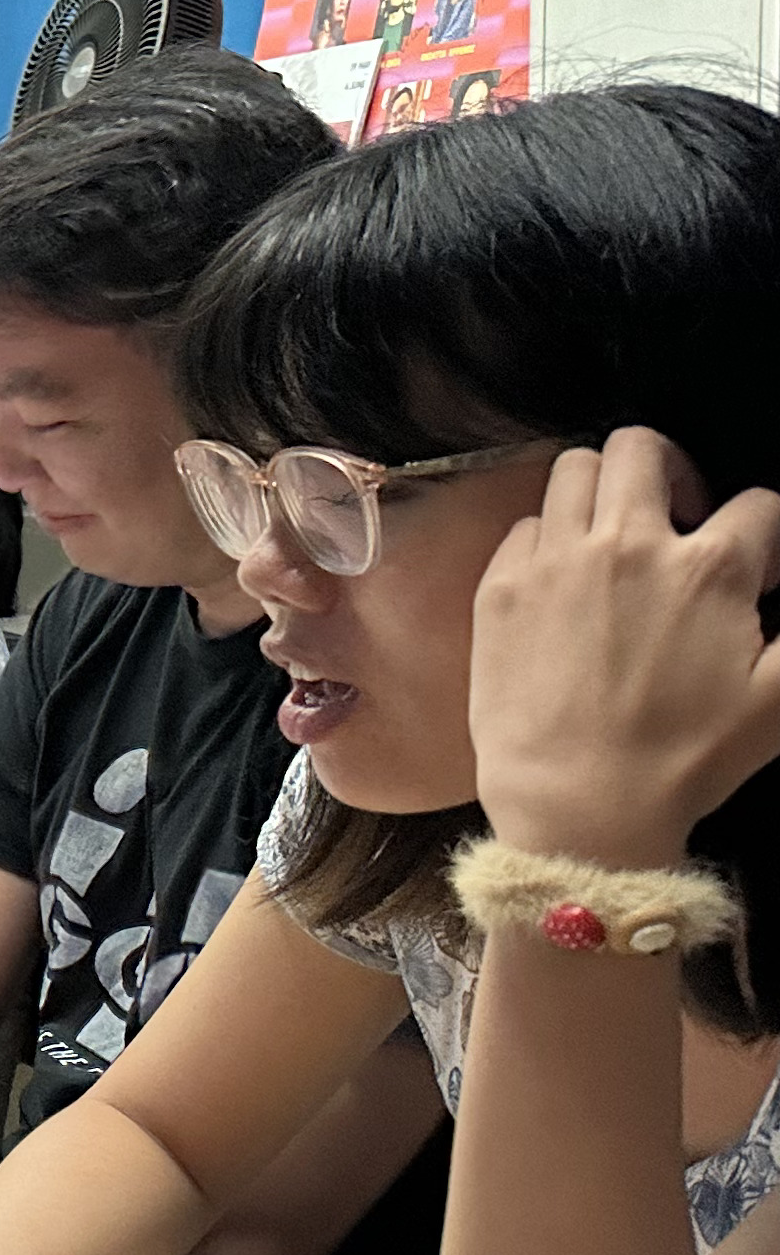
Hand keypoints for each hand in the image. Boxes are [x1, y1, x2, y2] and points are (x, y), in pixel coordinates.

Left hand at [469, 429, 779, 862]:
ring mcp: (555, 561)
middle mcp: (626, 545)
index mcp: (708, 568)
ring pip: (574, 469)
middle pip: (643, 448)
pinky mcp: (500, 587)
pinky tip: (567, 576)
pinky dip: (550, 537)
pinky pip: (524, 524)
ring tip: (618, 533)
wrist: (578, 806)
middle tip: (680, 517)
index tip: (760, 571)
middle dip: (672, 470)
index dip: (769, 536)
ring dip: (604, 489)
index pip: (760, 505)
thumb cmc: (684, 760)